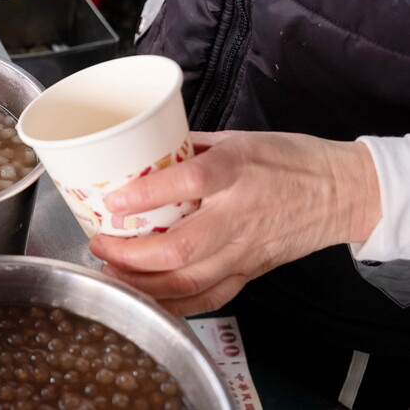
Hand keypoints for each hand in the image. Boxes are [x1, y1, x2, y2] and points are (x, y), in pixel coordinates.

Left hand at [89, 130, 381, 315]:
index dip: (146, 195)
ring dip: (143, 284)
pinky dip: (173, 304)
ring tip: (112, 273)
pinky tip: (145, 298)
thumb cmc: (288, 160)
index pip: (189, 182)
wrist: (342, 192)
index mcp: (236, 170)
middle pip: (181, 248)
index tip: (113, 202)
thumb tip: (141, 155)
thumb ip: (189, 150)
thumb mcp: (236, 138)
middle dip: (130, 255)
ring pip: (189, 281)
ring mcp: (245, 250)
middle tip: (101, 245)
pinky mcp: (250, 272)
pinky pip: (208, 299)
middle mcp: (239, 214)